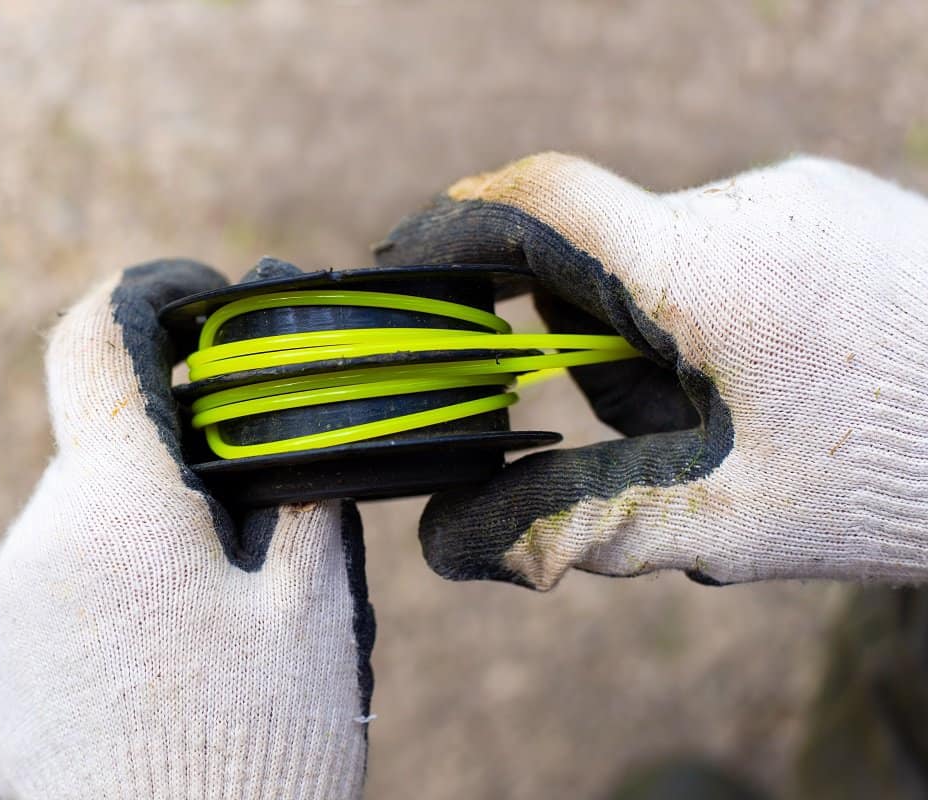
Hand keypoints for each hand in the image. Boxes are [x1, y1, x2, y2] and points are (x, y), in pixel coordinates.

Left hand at [0, 260, 373, 798]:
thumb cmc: (257, 748)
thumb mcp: (312, 606)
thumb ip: (298, 481)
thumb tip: (299, 391)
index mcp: (118, 505)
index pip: (97, 338)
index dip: (153, 294)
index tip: (204, 300)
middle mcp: (38, 535)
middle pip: (110, 438)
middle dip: (183, 449)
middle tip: (257, 512)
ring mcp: (3, 596)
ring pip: (86, 505)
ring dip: (149, 521)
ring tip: (214, 609)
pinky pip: (56, 564)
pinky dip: (112, 571)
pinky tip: (163, 644)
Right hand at [376, 153, 927, 588]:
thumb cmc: (898, 480)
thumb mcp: (724, 519)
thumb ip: (576, 522)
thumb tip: (450, 545)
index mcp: (706, 273)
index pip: (540, 202)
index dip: (451, 230)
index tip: (404, 272)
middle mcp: (747, 204)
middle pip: (598, 255)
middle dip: (588, 341)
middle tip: (652, 425)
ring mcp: (798, 193)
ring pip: (663, 256)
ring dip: (661, 333)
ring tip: (747, 412)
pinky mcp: (833, 200)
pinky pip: (725, 243)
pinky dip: (715, 309)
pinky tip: (787, 375)